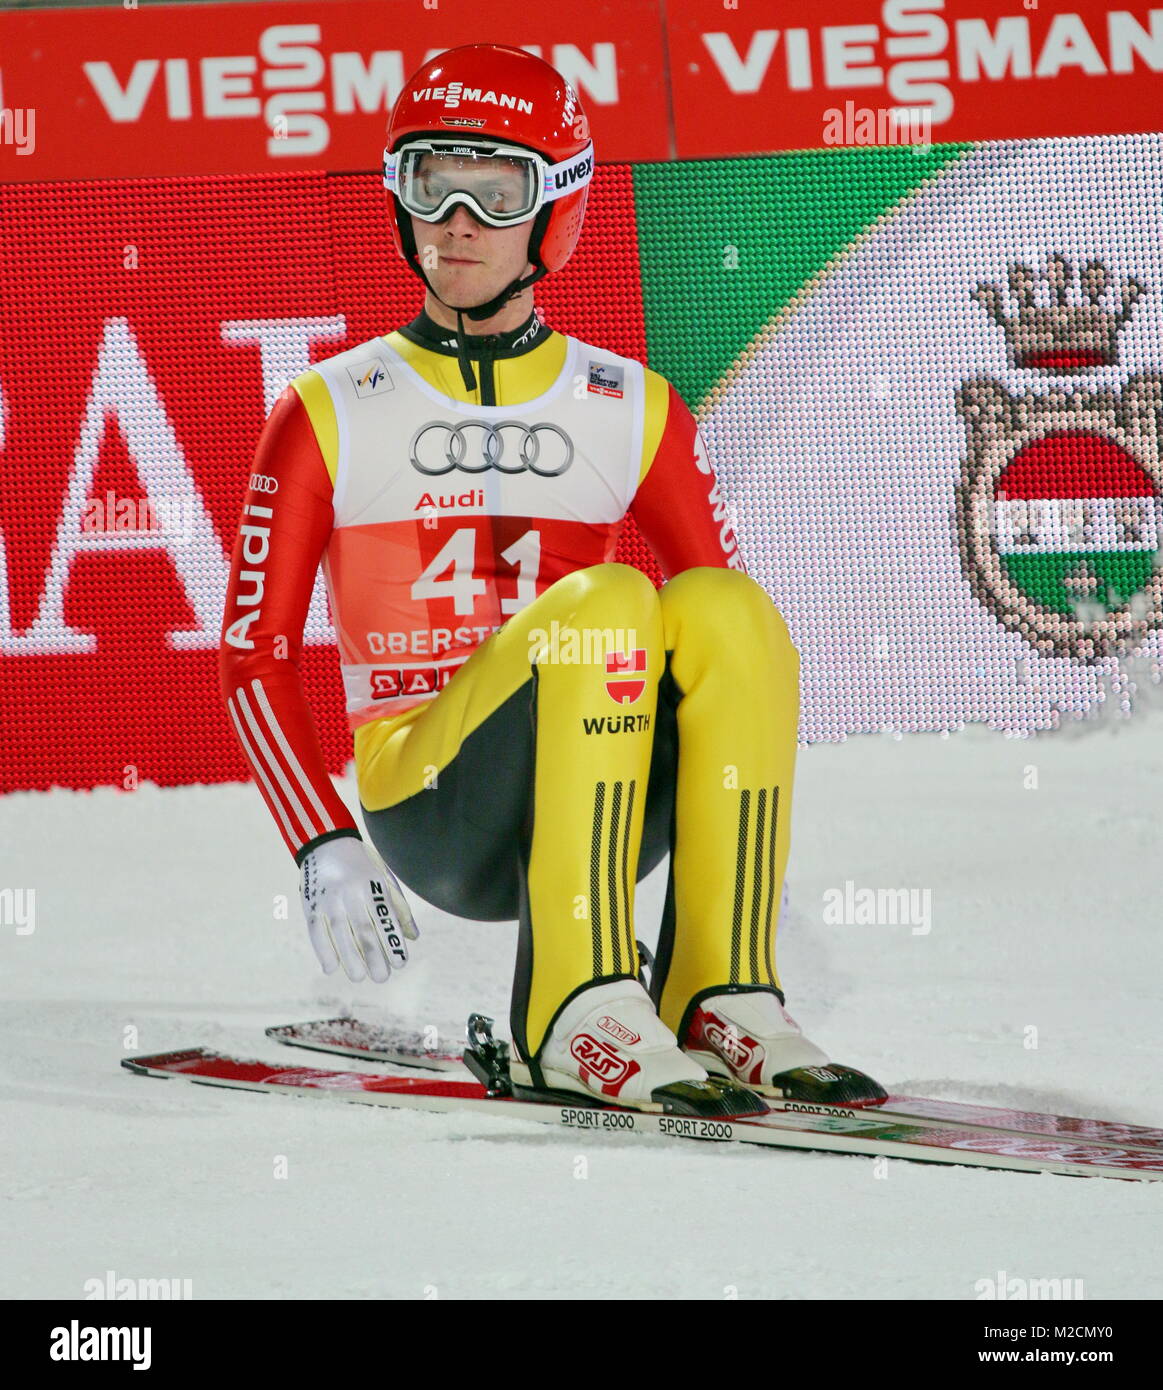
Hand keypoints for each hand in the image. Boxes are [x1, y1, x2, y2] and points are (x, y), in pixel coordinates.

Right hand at [299, 837, 419, 982]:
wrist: (326, 842)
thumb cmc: (362, 866)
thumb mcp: (385, 879)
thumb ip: (399, 908)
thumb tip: (412, 938)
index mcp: (373, 886)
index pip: (385, 919)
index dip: (393, 943)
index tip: (401, 963)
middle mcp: (352, 892)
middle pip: (364, 930)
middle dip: (374, 957)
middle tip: (382, 977)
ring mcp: (329, 898)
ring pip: (339, 933)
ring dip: (349, 959)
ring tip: (359, 977)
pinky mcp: (311, 903)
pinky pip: (316, 930)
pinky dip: (323, 950)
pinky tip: (332, 968)